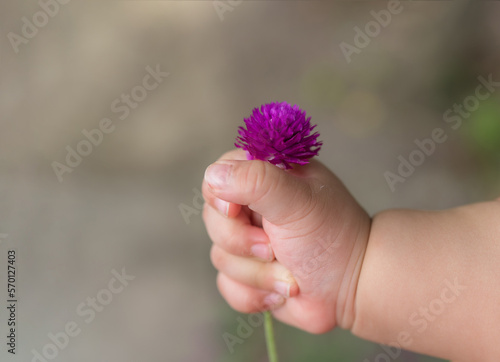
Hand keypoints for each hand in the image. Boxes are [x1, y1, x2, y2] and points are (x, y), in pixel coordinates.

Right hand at [202, 149, 369, 332]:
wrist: (353, 287)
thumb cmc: (331, 236)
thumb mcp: (297, 200)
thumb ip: (256, 180)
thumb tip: (214, 176)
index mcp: (265, 176)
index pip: (218, 175)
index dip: (221, 196)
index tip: (236, 211)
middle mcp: (252, 206)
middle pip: (212, 219)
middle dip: (243, 243)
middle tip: (274, 248)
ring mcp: (248, 241)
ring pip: (220, 256)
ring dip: (258, 273)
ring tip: (290, 274)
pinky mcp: (248, 274)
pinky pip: (227, 285)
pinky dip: (254, 295)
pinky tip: (281, 291)